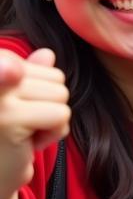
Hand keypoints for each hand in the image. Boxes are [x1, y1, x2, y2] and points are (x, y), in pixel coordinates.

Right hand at [0, 48, 70, 198]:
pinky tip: (27, 145)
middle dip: (47, 106)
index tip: (16, 111)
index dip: (40, 91)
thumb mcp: (18, 102)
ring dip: (51, 120)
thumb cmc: (4, 138)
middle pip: (55, 78)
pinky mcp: (9, 118)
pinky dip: (53, 134)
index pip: (42, 65)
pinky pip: (60, 114)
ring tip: (22, 134)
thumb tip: (47, 54)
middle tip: (19, 126)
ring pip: (60, 95)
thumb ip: (29, 75)